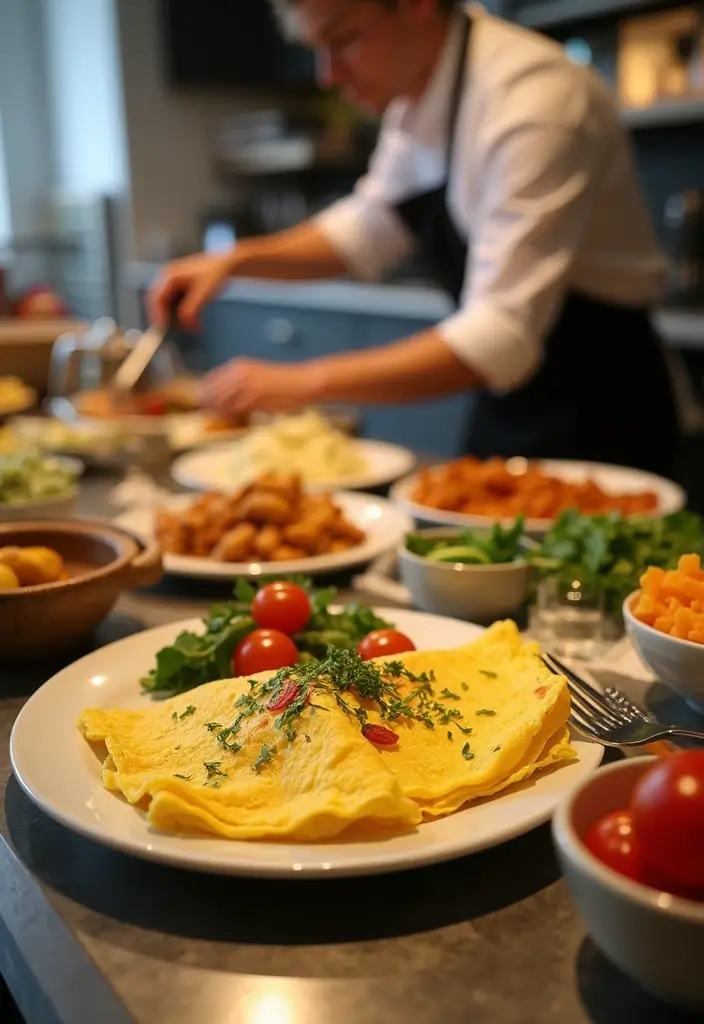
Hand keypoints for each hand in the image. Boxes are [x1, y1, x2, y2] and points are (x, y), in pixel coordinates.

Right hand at [147, 251, 235, 328]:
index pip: (157, 298)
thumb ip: (191, 309)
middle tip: (173, 332)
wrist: (228, 264)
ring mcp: (175, 282)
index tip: (162, 328)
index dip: (158, 314)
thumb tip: (185, 324)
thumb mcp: (203, 293)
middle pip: (160, 302)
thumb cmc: (215, 274)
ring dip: (176, 317)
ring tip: (190, 327)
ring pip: (168, 304)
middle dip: (167, 317)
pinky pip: (177, 303)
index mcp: (170, 275)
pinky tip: (194, 321)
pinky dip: (183, 314)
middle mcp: (169, 278)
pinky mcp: (182, 287)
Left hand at [203, 358, 319, 416]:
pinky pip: (236, 412)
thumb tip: (218, 401)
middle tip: (222, 418)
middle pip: (211, 395)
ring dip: (224, 415)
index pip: (208, 381)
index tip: (211, 408)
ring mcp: (245, 385)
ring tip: (237, 418)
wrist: (303, 382)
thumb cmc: (282, 382)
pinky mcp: (254, 398)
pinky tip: (247, 418)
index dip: (207, 396)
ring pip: (221, 405)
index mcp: (237, 365)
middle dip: (212, 408)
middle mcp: (238, 373)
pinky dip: (236, 418)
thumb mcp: (255, 376)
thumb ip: (237, 385)